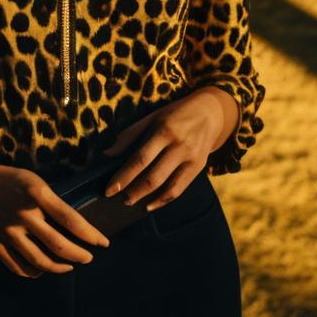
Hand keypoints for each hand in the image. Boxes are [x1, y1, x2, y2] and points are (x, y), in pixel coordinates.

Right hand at [0, 155, 111, 278]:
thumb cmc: (6, 179)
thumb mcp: (32, 181)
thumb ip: (51, 202)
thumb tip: (73, 225)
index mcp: (37, 194)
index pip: (72, 220)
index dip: (91, 235)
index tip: (104, 242)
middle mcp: (24, 215)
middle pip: (60, 245)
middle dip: (80, 255)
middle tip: (89, 257)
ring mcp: (8, 232)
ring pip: (41, 261)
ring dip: (60, 267)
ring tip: (69, 266)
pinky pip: (19, 267)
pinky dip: (34, 272)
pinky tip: (42, 269)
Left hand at [100, 88, 231, 209]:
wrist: (210, 112)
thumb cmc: (174, 114)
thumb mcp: (151, 117)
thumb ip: (129, 136)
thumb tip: (107, 154)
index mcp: (164, 130)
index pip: (140, 159)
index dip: (123, 177)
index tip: (108, 190)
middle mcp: (179, 145)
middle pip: (153, 176)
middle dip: (133, 191)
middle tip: (118, 199)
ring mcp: (191, 158)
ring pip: (167, 186)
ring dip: (146, 198)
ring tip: (131, 202)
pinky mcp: (199, 167)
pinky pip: (180, 189)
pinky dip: (163, 200)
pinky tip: (150, 205)